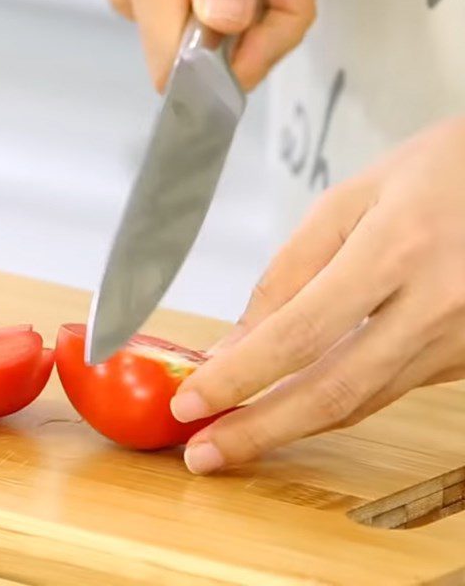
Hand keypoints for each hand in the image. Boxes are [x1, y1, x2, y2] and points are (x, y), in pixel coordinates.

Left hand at [171, 117, 464, 472]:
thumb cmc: (433, 174)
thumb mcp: (349, 201)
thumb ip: (289, 271)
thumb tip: (234, 342)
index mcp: (395, 251)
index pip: (300, 333)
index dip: (240, 376)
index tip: (192, 401)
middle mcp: (435, 307)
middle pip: (334, 390)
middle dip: (260, 430)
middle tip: (205, 455)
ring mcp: (459, 342)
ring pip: (363, 401)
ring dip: (292, 425)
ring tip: (235, 436)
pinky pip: (387, 389)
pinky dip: (334, 402)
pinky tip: (292, 405)